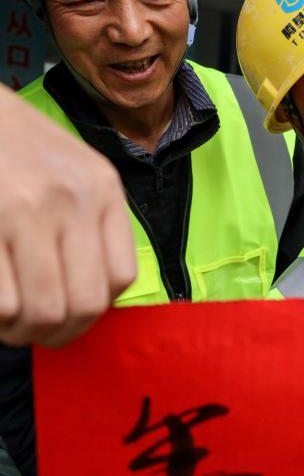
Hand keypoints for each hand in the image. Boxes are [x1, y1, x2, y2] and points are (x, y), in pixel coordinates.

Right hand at [0, 85, 134, 346]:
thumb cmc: (11, 142)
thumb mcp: (70, 168)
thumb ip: (89, 221)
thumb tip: (92, 296)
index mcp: (103, 188)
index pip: (121, 277)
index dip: (95, 310)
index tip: (70, 315)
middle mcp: (74, 199)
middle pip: (86, 304)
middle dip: (59, 333)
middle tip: (35, 333)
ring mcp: (26, 210)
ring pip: (44, 310)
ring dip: (23, 332)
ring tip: (9, 324)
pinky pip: (2, 302)